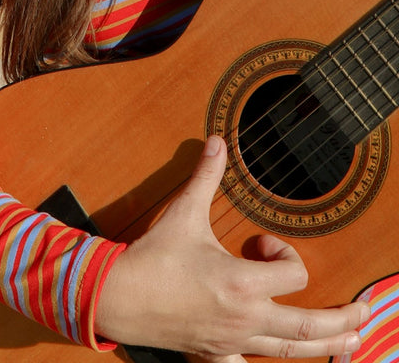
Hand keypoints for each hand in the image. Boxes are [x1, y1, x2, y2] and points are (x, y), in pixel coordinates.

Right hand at [94, 136, 367, 358]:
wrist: (119, 296)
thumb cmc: (153, 256)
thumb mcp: (184, 212)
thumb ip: (206, 176)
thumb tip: (217, 140)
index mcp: (243, 283)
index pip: (293, 273)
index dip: (285, 252)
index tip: (261, 242)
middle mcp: (245, 318)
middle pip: (308, 326)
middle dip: (340, 320)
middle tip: (363, 312)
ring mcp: (232, 341)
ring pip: (288, 352)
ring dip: (323, 348)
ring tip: (348, 346)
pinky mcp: (215, 353)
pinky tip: (276, 362)